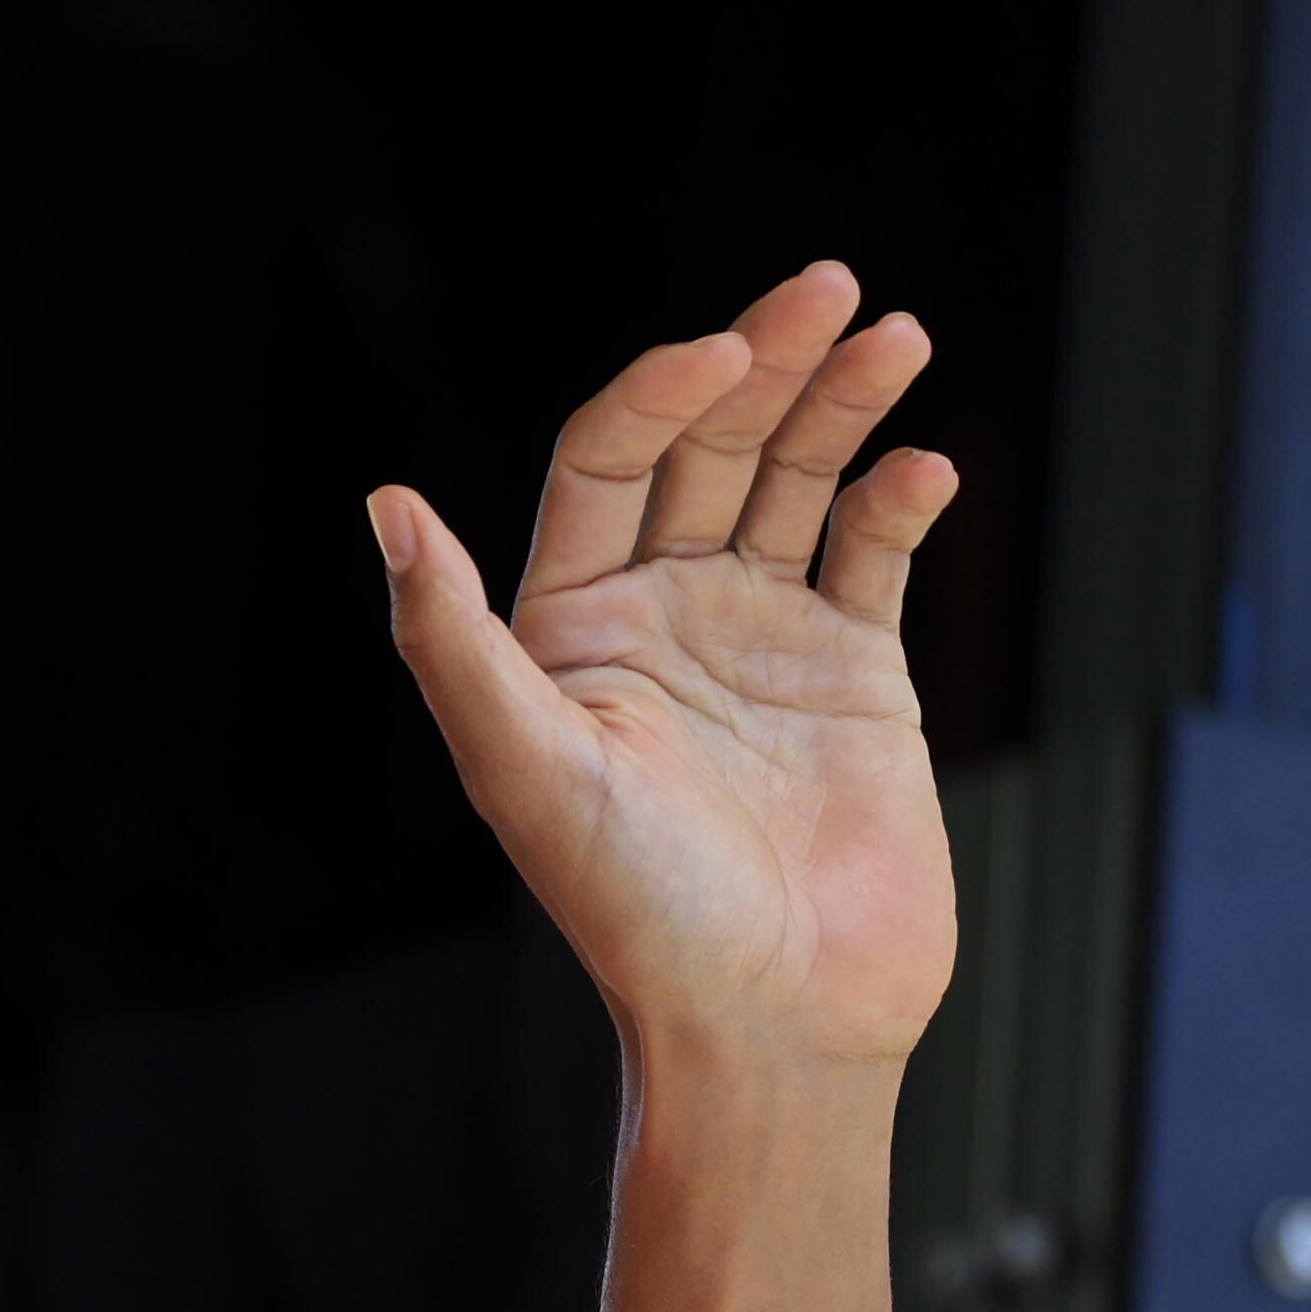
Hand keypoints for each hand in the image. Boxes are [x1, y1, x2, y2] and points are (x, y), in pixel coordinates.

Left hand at [370, 264, 961, 1076]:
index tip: (725, 351)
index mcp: (567, 628)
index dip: (661, 392)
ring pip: (798, 479)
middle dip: (767, 360)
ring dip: (844, 403)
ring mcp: (760, 637)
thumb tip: (385, 503)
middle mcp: (659, 617)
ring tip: (896, 336)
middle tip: (832, 288)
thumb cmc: (636, 914)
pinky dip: (900, 499)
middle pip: (710, 446)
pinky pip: (874, 554)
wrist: (771, 1023)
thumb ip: (453, 640)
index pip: (608, 462)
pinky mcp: (854, 674)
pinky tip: (925, 468)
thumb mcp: (528, 770)